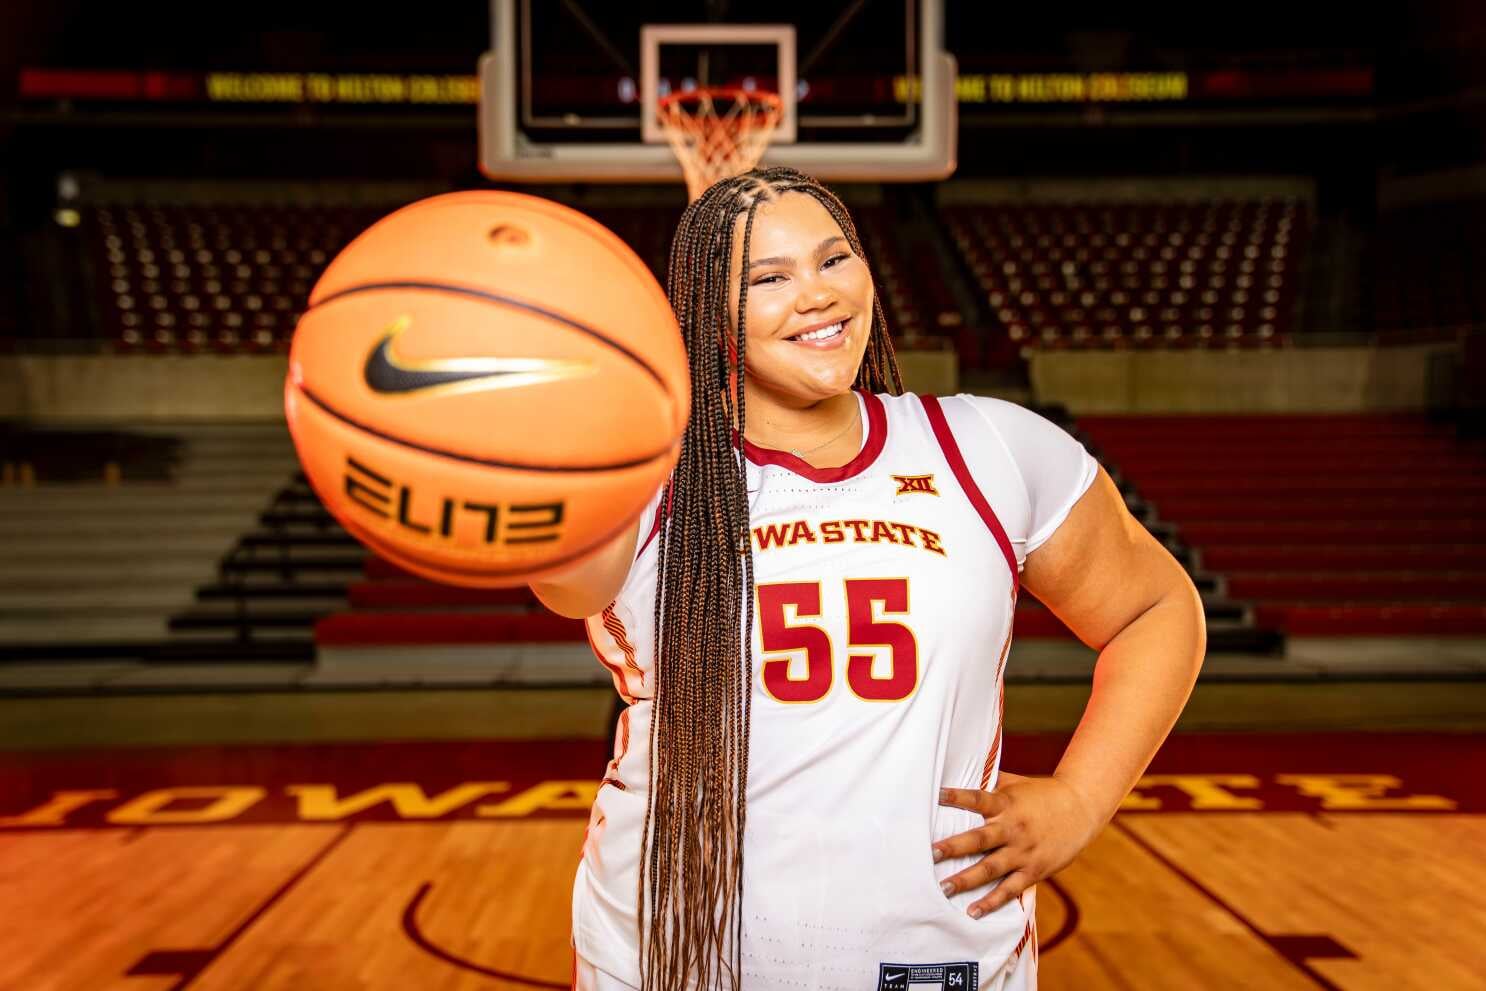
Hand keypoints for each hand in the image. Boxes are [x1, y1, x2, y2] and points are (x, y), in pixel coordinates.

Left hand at [932, 771, 1103, 917]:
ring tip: (943, 889)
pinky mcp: (1034, 871)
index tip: (937, 795)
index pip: (978, 798)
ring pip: (991, 868)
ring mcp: (1024, 852)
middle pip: (980, 839)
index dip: (958, 796)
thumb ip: (990, 782)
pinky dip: (991, 902)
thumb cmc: (1042, 794)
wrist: (1082, 808)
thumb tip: (961, 768)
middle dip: (954, 847)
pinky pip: (1010, 890)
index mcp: (1007, 804)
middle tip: (931, 854)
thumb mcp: (1016, 783)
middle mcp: (1013, 828)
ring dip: (966, 879)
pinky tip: (973, 911)